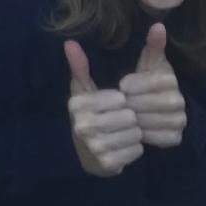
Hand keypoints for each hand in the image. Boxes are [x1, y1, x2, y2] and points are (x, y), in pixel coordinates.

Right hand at [64, 40, 143, 176]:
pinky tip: (124, 146)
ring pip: (135, 133)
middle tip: (122, 120)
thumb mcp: (83, 90)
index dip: (123, 101)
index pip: (120, 98)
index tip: (116, 105)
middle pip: (129, 116)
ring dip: (134, 133)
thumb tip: (69, 42)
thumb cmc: (89, 114)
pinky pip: (136, 149)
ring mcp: (95, 147)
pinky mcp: (107, 163)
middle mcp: (83, 126)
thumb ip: (80, 66)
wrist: (86, 154)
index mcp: (77, 105)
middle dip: (131, 117)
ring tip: (123, 132)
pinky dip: (135, 148)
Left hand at [117, 22, 186, 148]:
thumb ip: (151, 45)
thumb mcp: (145, 62)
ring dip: (135, 119)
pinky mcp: (175, 138)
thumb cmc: (143, 81)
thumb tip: (158, 25)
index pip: (153, 81)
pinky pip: (157, 138)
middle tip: (119, 104)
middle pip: (150, 103)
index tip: (121, 86)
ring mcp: (180, 120)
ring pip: (152, 121)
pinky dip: (143, 134)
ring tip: (124, 115)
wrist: (150, 110)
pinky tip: (134, 129)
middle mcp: (179, 100)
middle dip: (131, 103)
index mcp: (170, 79)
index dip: (135, 84)